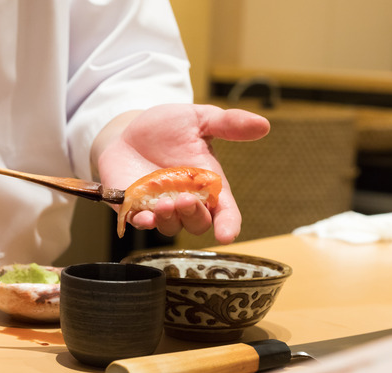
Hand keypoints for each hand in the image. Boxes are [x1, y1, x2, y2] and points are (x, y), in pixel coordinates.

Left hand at [95, 103, 269, 242]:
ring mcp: (160, 208)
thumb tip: (262, 124)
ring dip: (170, 219)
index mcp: (207, 184)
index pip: (225, 212)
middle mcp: (186, 201)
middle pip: (198, 224)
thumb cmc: (167, 128)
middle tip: (185, 199)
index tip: (227, 234)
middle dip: (195, 216)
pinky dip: (143, 223)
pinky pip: (140, 223)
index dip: (228, 224)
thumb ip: (228, 123)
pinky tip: (144, 217)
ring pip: (171, 226)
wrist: (128, 130)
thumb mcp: (198, 119)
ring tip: (164, 203)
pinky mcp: (134, 208)